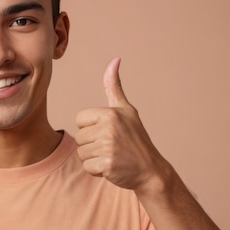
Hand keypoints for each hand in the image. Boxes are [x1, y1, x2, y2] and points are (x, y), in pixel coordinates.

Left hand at [75, 57, 170, 192]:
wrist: (150, 170)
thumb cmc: (136, 138)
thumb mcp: (126, 110)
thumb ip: (114, 87)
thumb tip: (114, 59)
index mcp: (110, 113)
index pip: (80, 119)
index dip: (90, 128)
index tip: (107, 132)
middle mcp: (109, 128)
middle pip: (79, 137)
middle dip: (92, 145)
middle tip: (112, 147)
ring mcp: (108, 147)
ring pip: (81, 153)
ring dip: (93, 157)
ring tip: (112, 156)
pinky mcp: (107, 165)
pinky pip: (87, 166)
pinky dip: (97, 170)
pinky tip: (112, 167)